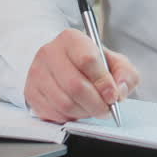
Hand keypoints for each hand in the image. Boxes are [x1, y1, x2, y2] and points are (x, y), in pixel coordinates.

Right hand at [23, 28, 139, 122]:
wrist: (64, 64)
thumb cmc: (92, 64)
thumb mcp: (115, 62)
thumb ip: (125, 74)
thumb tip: (119, 91)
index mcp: (71, 39)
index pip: (87, 60)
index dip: (103, 82)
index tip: (113, 96)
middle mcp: (49, 52)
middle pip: (75, 85)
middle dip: (96, 103)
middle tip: (106, 109)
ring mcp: (37, 73)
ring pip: (64, 103)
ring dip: (84, 112)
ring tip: (92, 108)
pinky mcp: (31, 92)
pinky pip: (53, 113)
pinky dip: (70, 117)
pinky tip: (77, 109)